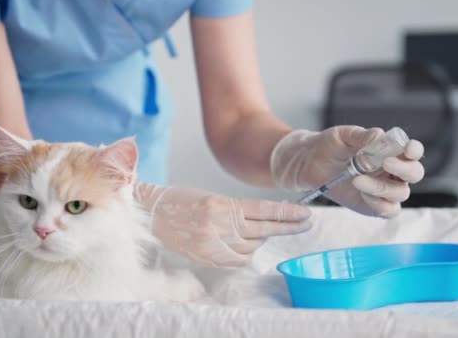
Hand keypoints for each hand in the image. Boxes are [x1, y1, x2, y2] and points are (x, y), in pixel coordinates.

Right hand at [134, 183, 311, 266]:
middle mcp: (221, 225)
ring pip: (252, 246)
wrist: (153, 214)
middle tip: (305, 223)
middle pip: (264, 229)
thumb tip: (262, 224)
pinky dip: (244, 253)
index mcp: (223, 205)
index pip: (265, 210)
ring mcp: (214, 244)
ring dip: (258, 239)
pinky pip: (237, 259)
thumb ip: (237, 211)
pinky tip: (242, 244)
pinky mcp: (207, 257)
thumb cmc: (181, 202)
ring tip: (253, 230)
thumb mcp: (212, 198)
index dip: (287, 213)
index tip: (305, 214)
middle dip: (287, 226)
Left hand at [270, 126, 424, 216]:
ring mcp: (383, 190)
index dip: (414, 150)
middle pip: (414, 174)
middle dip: (404, 169)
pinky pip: (388, 210)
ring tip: (357, 179)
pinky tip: (362, 193)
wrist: (309, 163)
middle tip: (385, 163)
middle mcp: (391, 171)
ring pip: (400, 193)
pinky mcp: (373, 206)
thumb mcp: (342, 136)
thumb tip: (379, 135)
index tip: (408, 149)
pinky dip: (379, 204)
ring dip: (382, 187)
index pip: (412, 152)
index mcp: (389, 151)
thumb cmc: (328, 146)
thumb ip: (361, 136)